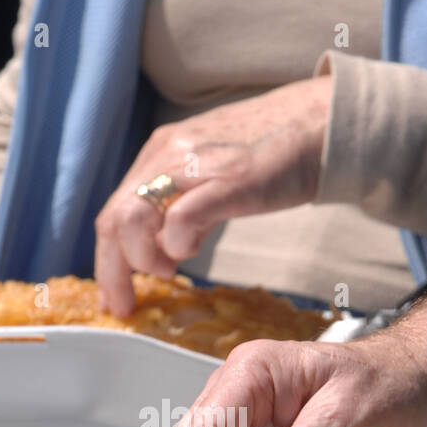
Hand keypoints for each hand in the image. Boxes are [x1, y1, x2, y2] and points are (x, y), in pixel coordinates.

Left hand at [94, 77, 331, 315]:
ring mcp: (195, 164)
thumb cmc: (273, 154)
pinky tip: (194, 250)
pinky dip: (177, 246)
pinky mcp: (227, 179)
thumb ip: (185, 207)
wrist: (319, 123)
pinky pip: (180, 219)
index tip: (115, 296)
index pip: (114, 212)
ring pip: (134, 218)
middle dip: (114, 272)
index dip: (107, 261)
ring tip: (169, 269)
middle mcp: (168, 154)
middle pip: (114, 221)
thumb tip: (167, 248)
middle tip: (127, 304)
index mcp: (160, 153)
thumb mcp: (213, 176)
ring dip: (143, 258)